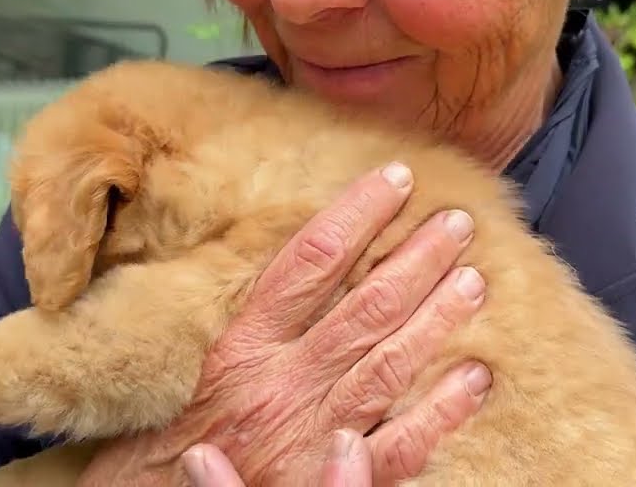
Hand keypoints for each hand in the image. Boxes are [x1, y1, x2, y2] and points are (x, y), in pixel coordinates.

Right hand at [77, 162, 490, 485]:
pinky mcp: (330, 483)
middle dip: (417, 260)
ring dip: (438, 320)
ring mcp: (311, 434)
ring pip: (389, 365)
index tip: (395, 179)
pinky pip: (400, 445)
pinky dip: (442, 411)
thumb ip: (240, 322)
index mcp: (240, 347)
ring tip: (476, 282)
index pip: (310, 261)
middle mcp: (281, 383)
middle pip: (364, 308)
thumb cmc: (160, 440)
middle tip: (459, 224)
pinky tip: (476, 377)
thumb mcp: (189, 365)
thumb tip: (302, 261)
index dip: (357, 214)